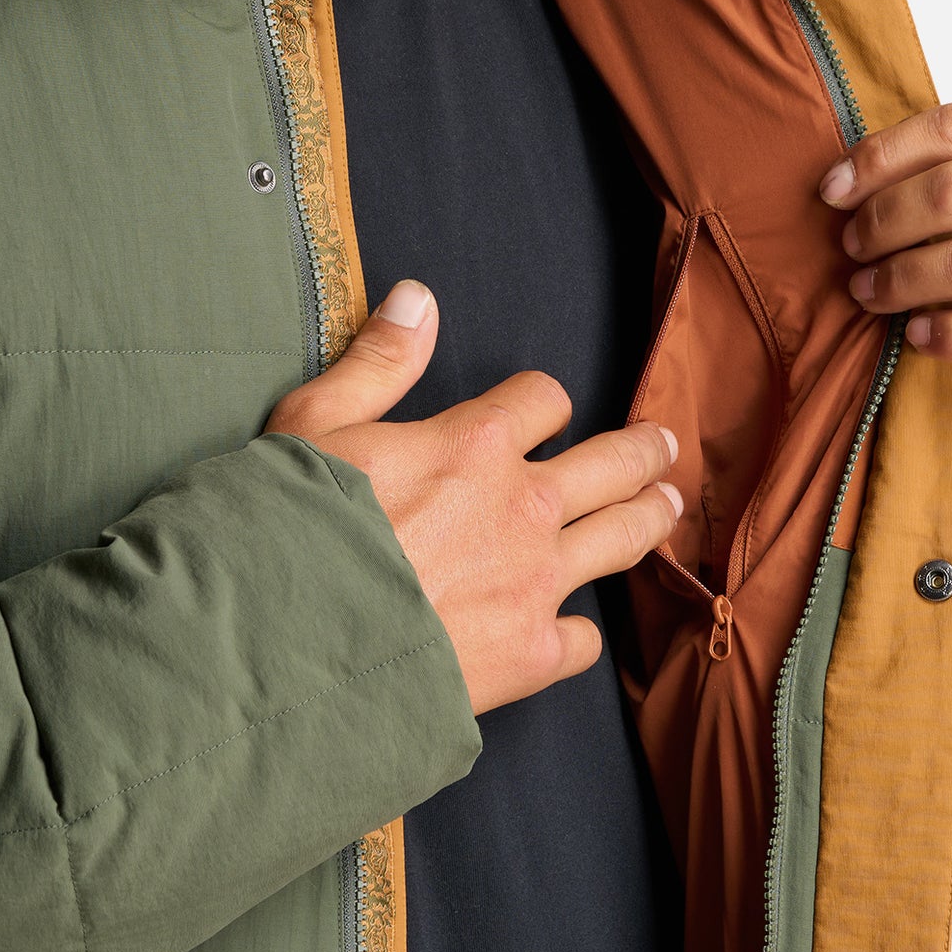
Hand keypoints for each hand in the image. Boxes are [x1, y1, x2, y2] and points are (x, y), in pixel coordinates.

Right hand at [266, 280, 681, 714]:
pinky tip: (573, 629)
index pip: (543, 399)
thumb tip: (420, 297)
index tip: (540, 413)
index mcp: (478, 443)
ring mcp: (536, 581)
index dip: (542, 403)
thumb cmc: (285, 532)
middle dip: (642, 450)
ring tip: (669, 506)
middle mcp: (524, 505)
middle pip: (614, 462)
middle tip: (663, 446)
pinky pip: (585, 638)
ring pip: (625, 537)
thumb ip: (379, 361)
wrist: (283, 649)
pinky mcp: (531, 655)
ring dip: (652, 516)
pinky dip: (579, 632)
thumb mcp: (317, 424)